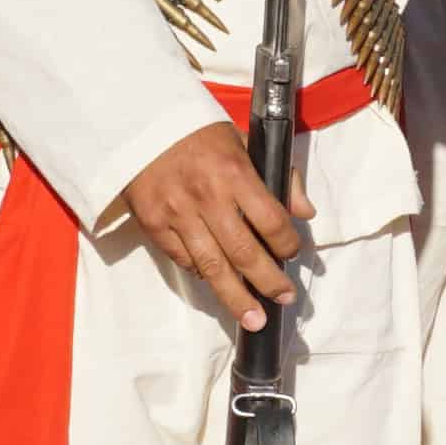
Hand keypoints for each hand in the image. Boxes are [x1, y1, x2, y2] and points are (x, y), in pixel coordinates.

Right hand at [114, 121, 306, 327]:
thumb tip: (305, 212)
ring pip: (212, 268)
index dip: (287, 244)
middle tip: (284, 300)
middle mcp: (207, 198)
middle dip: (268, 282)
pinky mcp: (154, 225)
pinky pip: (183, 260)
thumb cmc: (198, 133)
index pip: (270, 221)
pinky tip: (216, 283)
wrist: (140, 125)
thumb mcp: (243, 141)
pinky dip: (202, 274)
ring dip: (236, 298)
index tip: (293, 254)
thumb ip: (278, 176)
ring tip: (253, 319)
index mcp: (234, 173)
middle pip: (244, 253)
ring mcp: (177, 214)